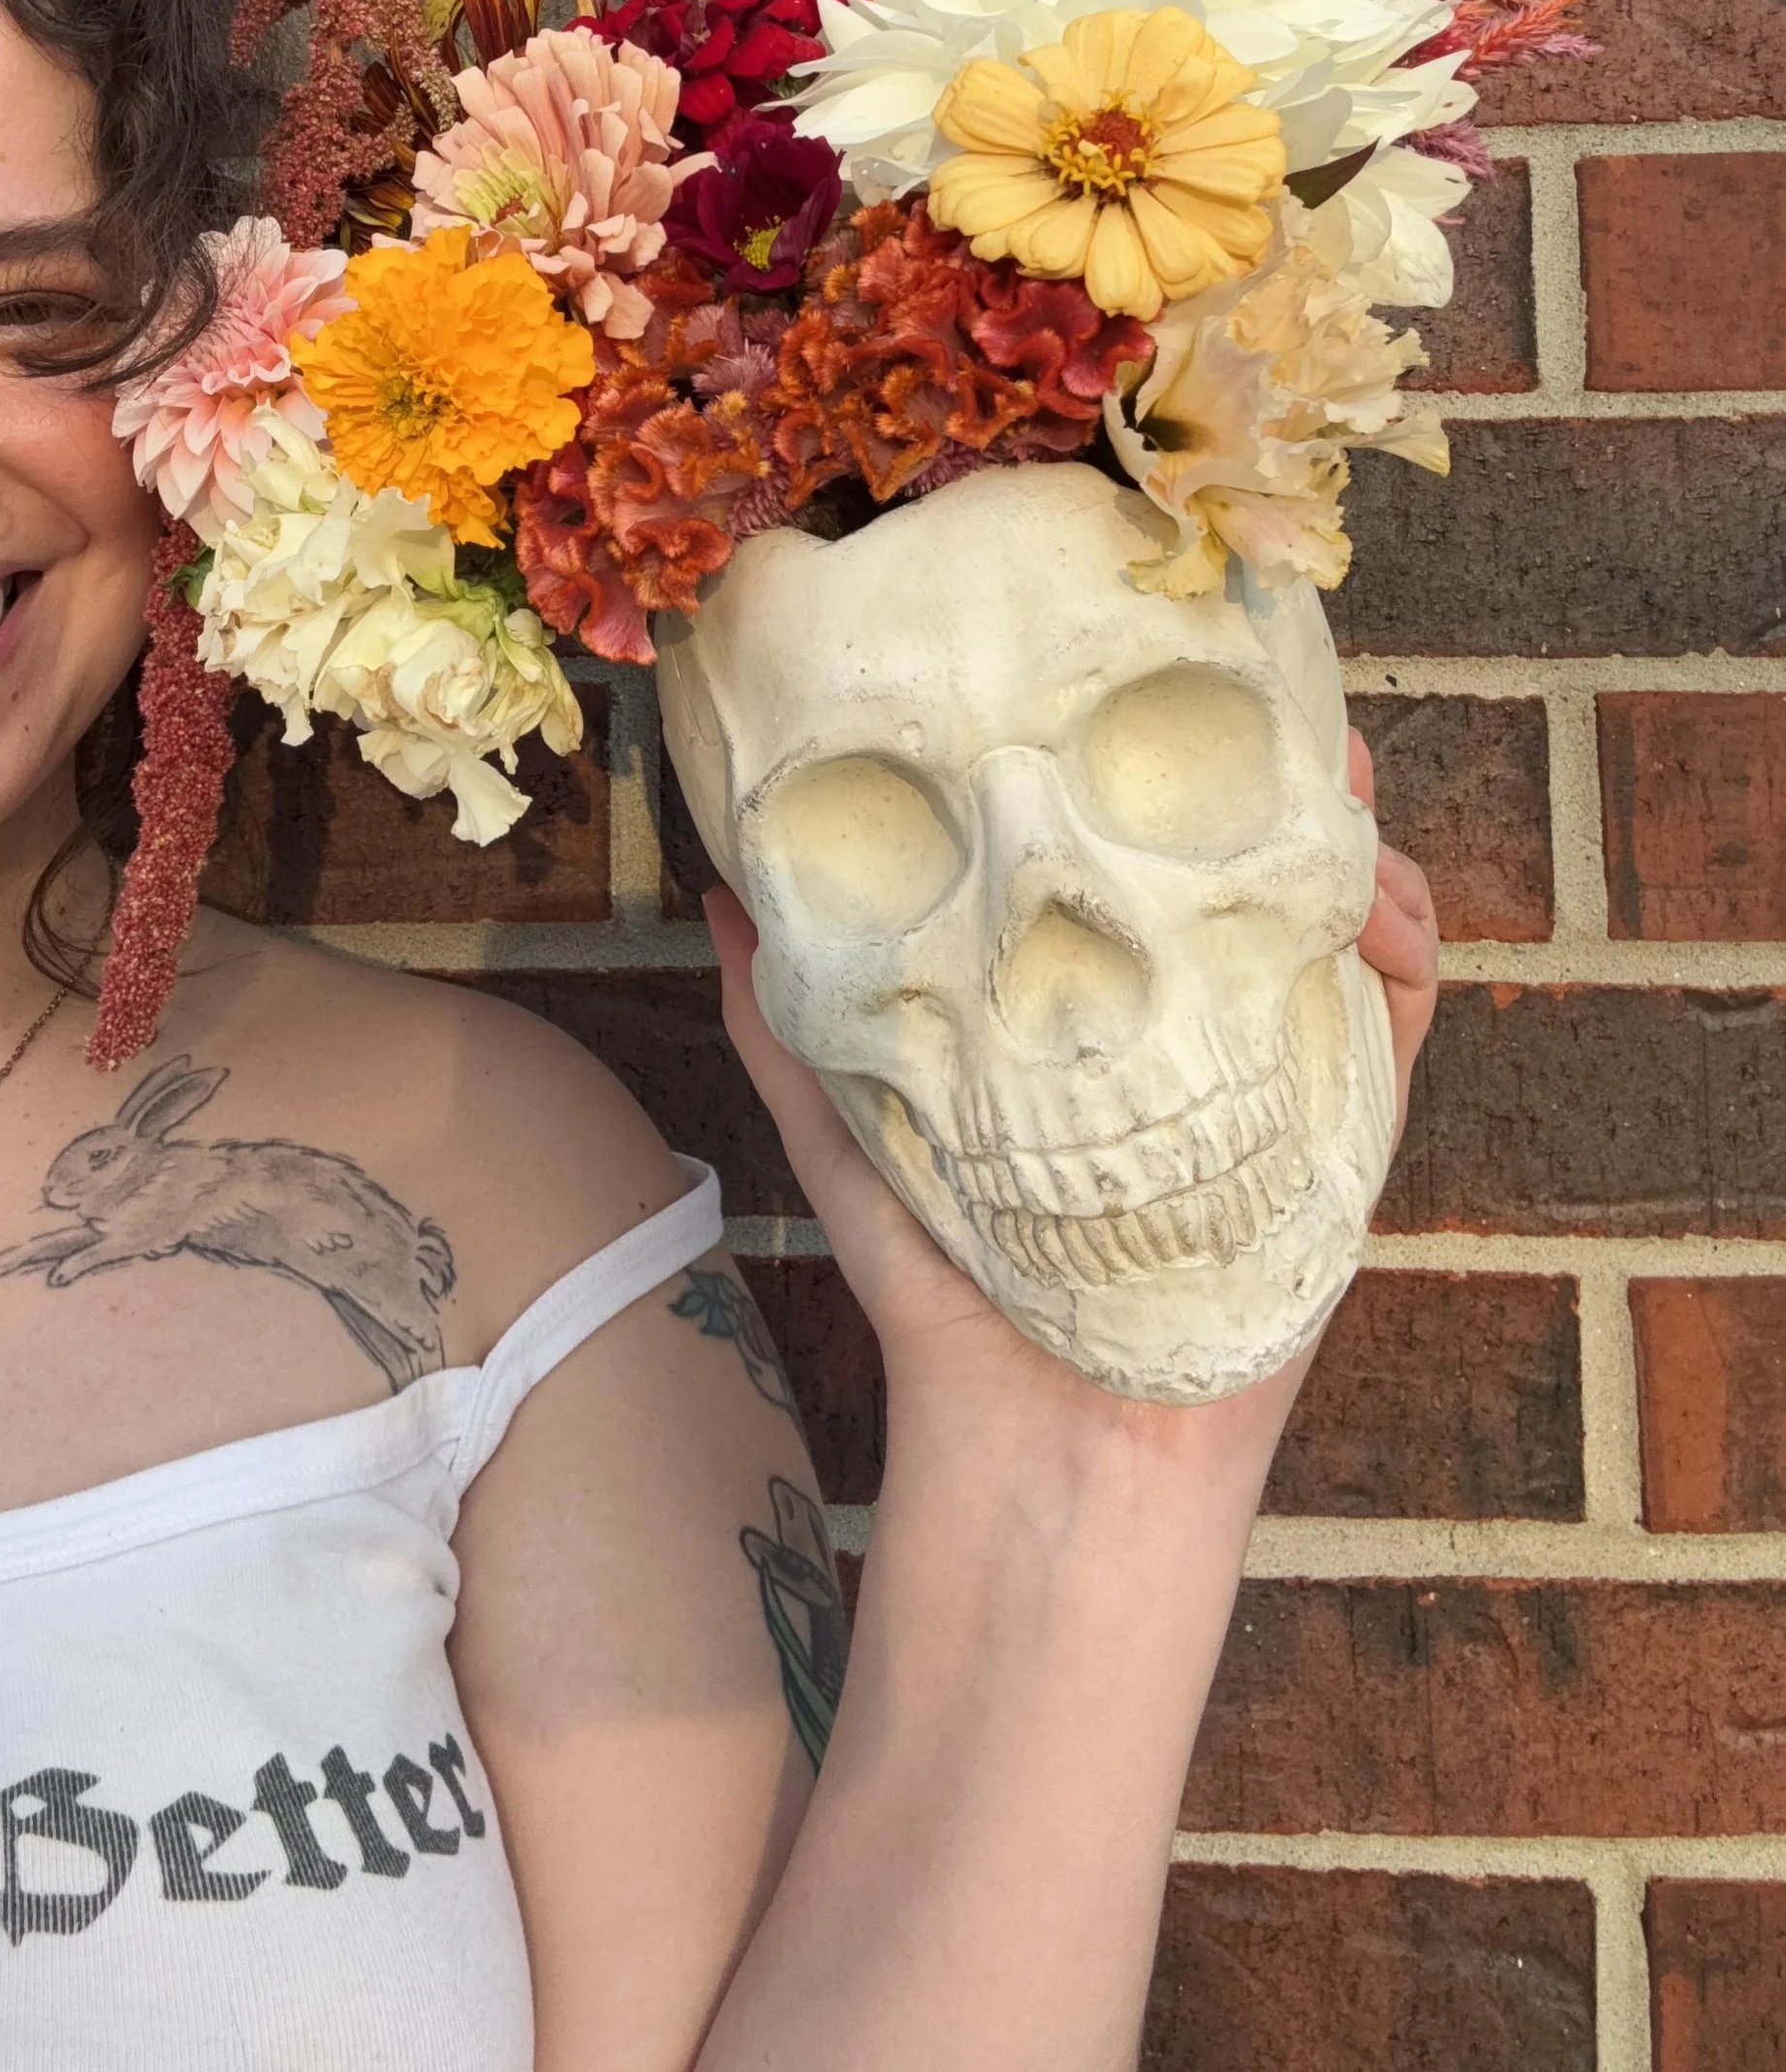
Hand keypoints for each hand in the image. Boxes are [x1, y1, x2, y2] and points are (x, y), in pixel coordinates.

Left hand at [705, 752, 1443, 1482]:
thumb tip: (717, 895)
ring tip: (1329, 769)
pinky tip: (1368, 896)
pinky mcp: (1343, 1132)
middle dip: (1264, 763)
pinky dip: (1407, 940)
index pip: (1130, 856)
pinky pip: (1402, 1014)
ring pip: (1340, 915)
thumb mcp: (848, 1126)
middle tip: (1254, 686)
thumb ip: (784, 1019)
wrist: (1041, 1442)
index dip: (1145, 766)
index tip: (1125, 684)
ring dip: (1346, 828)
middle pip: (1246, 861)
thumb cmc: (943, 1289)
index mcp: (1088, 1001)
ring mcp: (1276, 1067)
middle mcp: (1189, 1018)